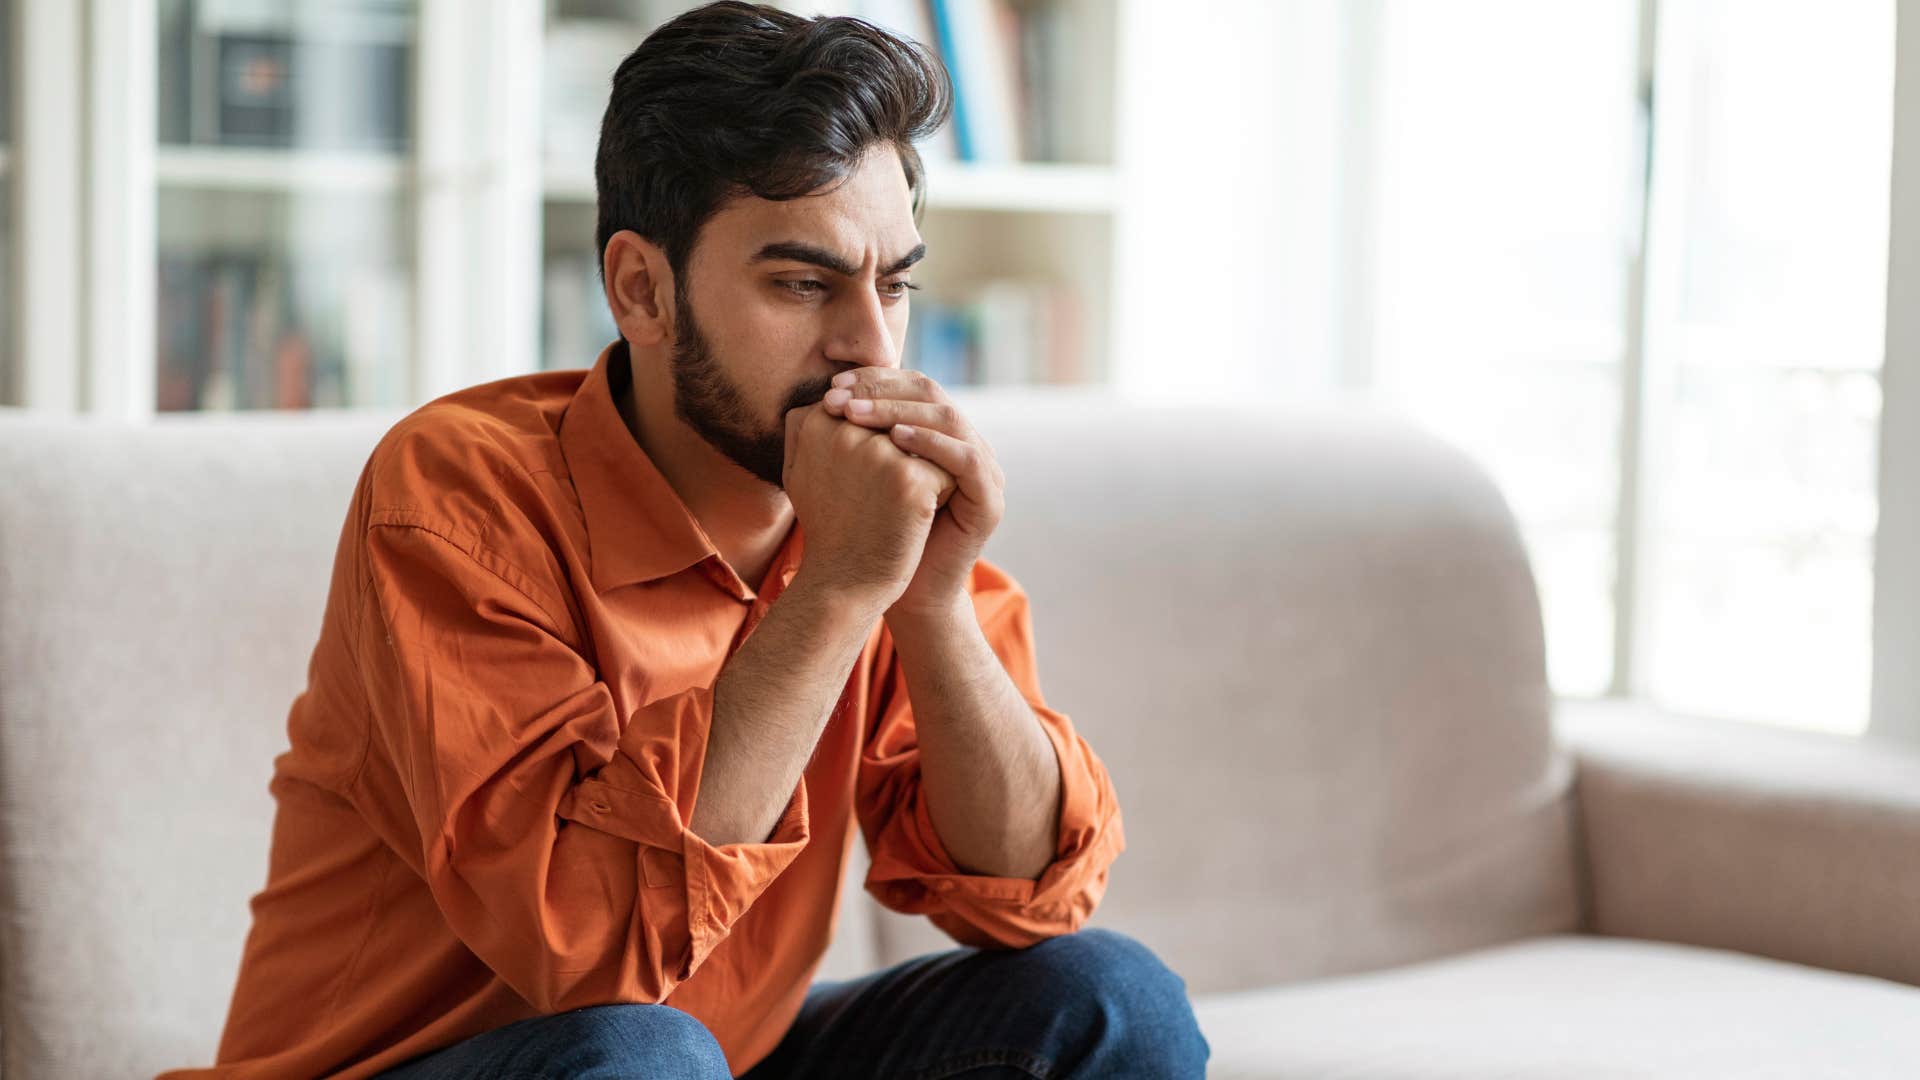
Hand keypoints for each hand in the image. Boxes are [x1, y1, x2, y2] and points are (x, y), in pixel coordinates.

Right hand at [781, 399, 955, 614]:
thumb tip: (831, 394)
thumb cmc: (829, 526)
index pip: (867, 398)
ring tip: (907, 502)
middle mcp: (842, 427)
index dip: (883, 428)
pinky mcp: (908, 476)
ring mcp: (877, 450)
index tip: (876, 470)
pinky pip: (943, 465)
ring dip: (927, 464)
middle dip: (909, 444)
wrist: (845, 581)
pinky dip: (942, 489)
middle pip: (899, 414)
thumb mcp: (801, 470)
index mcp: (812, 419)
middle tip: (891, 492)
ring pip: (925, 437)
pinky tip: (924, 517)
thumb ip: (810, 426)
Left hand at [820, 369, 1003, 621]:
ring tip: (856, 414)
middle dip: (882, 389)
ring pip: (948, 418)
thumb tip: (816, 396)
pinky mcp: (989, 500)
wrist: (898, 591)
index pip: (911, 386)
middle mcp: (965, 444)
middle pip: (931, 393)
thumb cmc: (871, 532)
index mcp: (938, 434)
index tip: (831, 384)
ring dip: (899, 411)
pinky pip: (966, 459)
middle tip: (840, 394)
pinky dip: (932, 443)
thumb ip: (847, 437)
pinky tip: (895, 441)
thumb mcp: (856, 475)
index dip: (874, 379)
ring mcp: (984, 470)